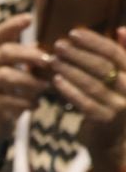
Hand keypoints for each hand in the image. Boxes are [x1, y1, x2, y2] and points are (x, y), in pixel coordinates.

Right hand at [0, 12, 54, 148]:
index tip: (30, 18)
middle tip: (47, 60)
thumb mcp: (24, 73)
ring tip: (45, 87)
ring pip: (4, 76)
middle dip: (27, 54)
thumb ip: (34, 59)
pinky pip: (5, 100)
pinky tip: (36, 105)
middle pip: (5, 52)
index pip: (2, 33)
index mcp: (0, 54)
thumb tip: (55, 44)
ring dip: (28, 80)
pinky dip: (23, 102)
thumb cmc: (14, 92)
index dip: (14, 24)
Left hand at [52, 26, 125, 162]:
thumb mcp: (121, 77)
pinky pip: (84, 103)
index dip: (94, 41)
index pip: (114, 52)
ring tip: (53, 60)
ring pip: (91, 84)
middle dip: (78, 54)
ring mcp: (119, 106)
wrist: (113, 141)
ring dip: (70, 70)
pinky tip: (55, 81)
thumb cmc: (113, 102)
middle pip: (102, 66)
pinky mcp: (105, 120)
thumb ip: (122, 54)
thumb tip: (120, 29)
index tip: (73, 33)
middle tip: (58, 45)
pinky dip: (69, 90)